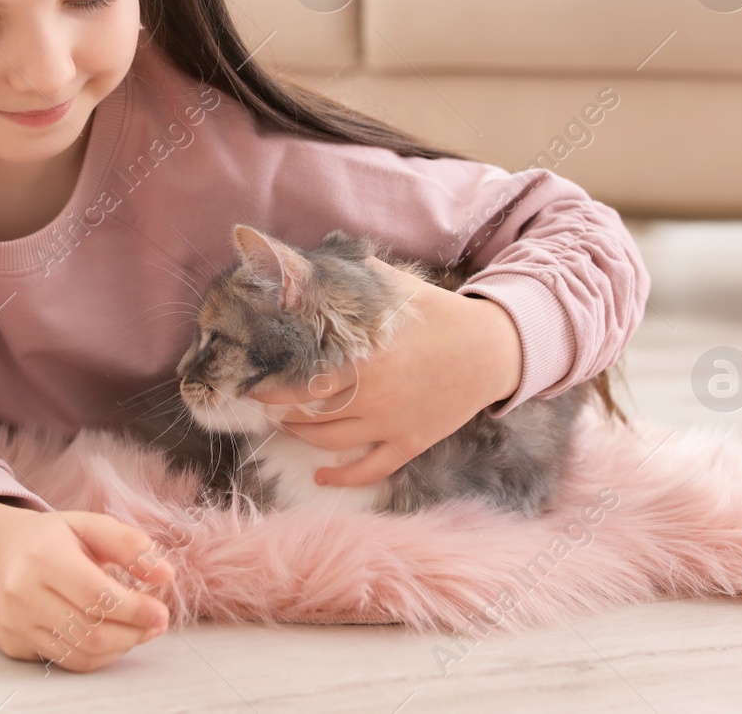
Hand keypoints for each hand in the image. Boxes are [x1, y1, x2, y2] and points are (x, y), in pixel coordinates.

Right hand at [0, 499, 175, 673]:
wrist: (0, 551)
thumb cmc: (53, 538)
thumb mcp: (91, 526)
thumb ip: (130, 546)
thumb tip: (166, 575)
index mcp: (43, 556)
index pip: (96, 596)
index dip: (135, 610)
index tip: (162, 613)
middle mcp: (22, 592)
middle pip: (90, 630)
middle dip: (133, 632)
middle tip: (155, 624)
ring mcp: (14, 622)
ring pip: (80, 653)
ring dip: (119, 647)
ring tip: (138, 631)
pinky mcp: (12, 642)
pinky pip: (65, 661)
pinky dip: (97, 656)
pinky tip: (111, 638)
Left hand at [247, 257, 523, 487]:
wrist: (491, 350)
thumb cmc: (437, 314)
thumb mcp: (393, 287)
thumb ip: (348, 278)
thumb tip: (301, 263)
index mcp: (363, 358)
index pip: (300, 379)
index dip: (269, 386)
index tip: (249, 381)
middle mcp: (372, 395)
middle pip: (309, 412)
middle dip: (277, 410)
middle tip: (260, 403)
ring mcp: (391, 423)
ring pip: (330, 441)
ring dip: (301, 435)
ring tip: (284, 424)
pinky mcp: (410, 442)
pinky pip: (371, 470)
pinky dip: (343, 477)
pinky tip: (321, 477)